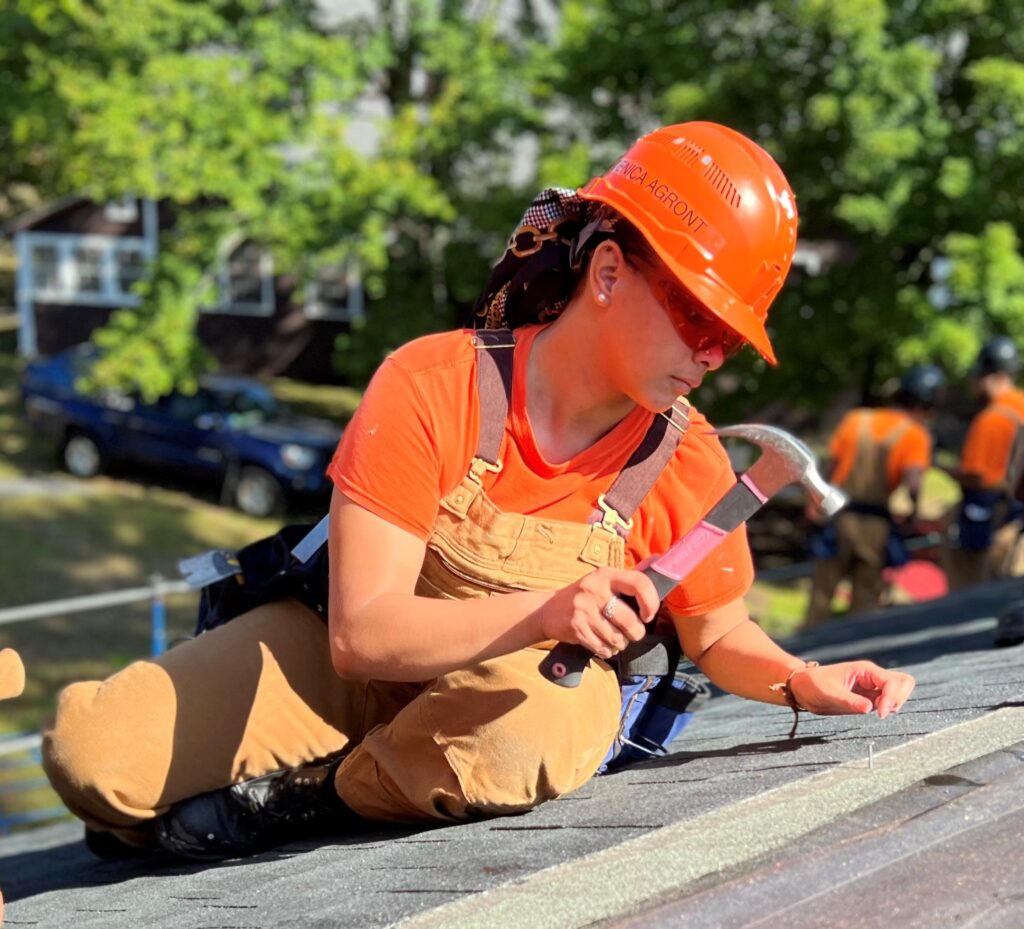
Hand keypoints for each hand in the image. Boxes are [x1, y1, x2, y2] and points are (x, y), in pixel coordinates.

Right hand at [538, 568, 659, 659]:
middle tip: (632, 633)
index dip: (650, 601)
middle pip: (630, 620)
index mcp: (606, 575)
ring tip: (614, 637)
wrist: (547, 610)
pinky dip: (606, 650)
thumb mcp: (601, 581)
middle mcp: (595, 589)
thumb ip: (626, 584)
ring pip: (617, 638)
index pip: (639, 583)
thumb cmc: (584, 597)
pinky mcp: (576, 627)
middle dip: (635, 632)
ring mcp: (584, 609)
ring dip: (620, 643)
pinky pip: (603, 647)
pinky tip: (601, 642)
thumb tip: (658, 575)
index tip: (648, 614)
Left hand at [789, 660, 914, 718]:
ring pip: (899, 690)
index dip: (891, 698)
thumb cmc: (814, 685)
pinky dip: (889, 707)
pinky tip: (876, 712)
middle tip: (883, 711)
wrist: (803, 687)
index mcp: (865, 671)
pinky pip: (889, 700)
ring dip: (895, 702)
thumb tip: (870, 709)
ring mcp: (872, 687)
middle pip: (904, 682)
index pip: (892, 682)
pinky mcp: (869, 697)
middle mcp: (872, 677)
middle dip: (899, 698)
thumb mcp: (829, 694)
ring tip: (879, 712)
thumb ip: (849, 701)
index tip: (881, 714)